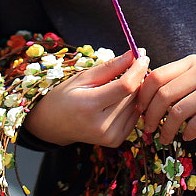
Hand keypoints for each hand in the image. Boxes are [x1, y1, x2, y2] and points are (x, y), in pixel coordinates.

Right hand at [23, 49, 149, 147]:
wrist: (53, 125)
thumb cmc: (64, 97)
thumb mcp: (82, 77)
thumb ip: (110, 67)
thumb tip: (134, 55)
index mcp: (89, 106)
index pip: (125, 86)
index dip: (137, 69)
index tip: (142, 55)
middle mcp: (101, 125)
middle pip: (133, 96)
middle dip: (137, 78)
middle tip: (132, 66)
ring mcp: (109, 136)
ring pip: (136, 106)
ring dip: (136, 91)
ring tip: (122, 83)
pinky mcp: (115, 141)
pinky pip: (134, 117)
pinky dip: (132, 105)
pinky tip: (120, 99)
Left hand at [137, 58, 195, 142]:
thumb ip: (176, 83)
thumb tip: (141, 96)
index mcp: (193, 62)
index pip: (156, 76)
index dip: (143, 95)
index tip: (139, 111)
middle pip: (164, 93)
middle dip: (151, 114)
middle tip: (148, 128)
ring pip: (178, 110)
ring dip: (167, 128)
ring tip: (165, 138)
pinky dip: (188, 132)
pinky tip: (187, 136)